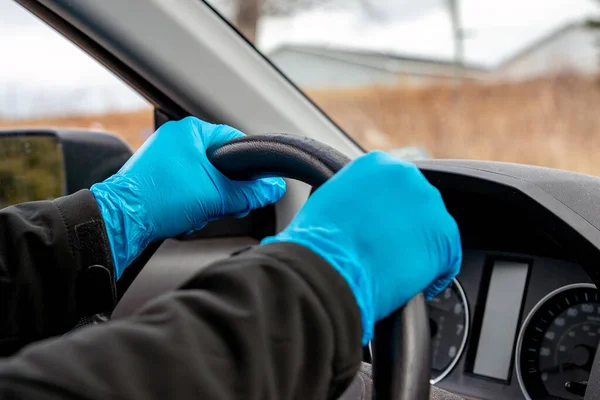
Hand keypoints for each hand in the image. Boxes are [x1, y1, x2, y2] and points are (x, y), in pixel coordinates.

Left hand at [91, 117, 285, 279]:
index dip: (249, 166)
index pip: (235, 141)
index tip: (254, 185)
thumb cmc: (161, 199)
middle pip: (219, 163)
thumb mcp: (216, 197)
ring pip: (203, 178)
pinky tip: (184, 215)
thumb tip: (273, 189)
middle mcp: (175, 138)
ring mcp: (162, 156)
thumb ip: (250, 193)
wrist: (122, 220)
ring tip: (196, 211)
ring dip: (206, 199)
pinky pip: (186, 186)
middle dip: (223, 189)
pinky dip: (190, 202)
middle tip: (221, 204)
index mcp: (191, 130)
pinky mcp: (155, 175)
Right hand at [262, 151, 460, 343]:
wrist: (328, 267)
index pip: (393, 187)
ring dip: (419, 248)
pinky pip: (448, 258)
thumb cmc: (318, 241)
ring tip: (398, 270)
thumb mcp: (329, 201)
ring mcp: (428, 204)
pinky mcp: (444, 236)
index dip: (387, 213)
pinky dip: (434, 274)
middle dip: (404, 227)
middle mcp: (406, 175)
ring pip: (432, 229)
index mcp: (377, 163)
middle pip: (415, 204)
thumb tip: (363, 213)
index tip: (381, 229)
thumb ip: (354, 197)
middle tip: (388, 251)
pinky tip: (414, 284)